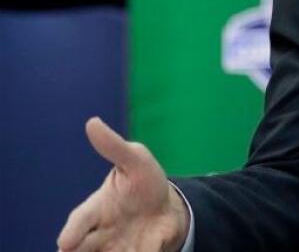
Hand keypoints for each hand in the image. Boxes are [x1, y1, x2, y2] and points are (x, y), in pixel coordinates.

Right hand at [57, 117, 189, 251]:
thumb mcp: (135, 160)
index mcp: (97, 209)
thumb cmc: (143, 182)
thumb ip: (114, 147)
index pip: (80, 222)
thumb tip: (93, 122)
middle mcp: (101, 234)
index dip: (72, 232)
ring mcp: (118, 247)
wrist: (168, 208)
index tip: (65, 243)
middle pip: (82, 249)